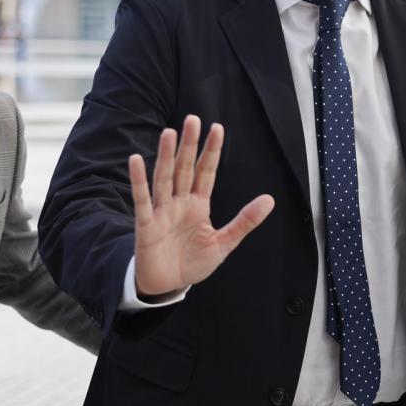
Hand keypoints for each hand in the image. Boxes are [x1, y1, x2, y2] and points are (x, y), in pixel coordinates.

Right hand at [131, 115, 274, 297]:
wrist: (167, 286)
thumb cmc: (192, 263)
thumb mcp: (224, 243)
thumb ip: (245, 221)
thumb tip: (269, 199)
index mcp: (198, 204)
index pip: (206, 172)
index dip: (211, 151)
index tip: (217, 128)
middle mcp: (180, 202)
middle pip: (184, 168)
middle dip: (189, 145)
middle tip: (193, 119)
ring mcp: (162, 211)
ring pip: (164, 178)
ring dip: (166, 156)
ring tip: (169, 133)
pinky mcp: (146, 224)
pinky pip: (142, 199)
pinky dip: (138, 180)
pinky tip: (136, 160)